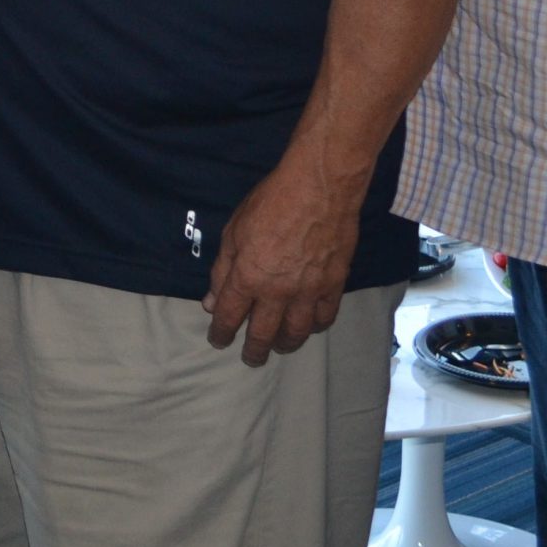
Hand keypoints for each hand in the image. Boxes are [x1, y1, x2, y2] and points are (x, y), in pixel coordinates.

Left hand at [201, 160, 359, 364]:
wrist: (320, 187)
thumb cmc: (271, 201)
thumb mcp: (234, 230)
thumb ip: (223, 269)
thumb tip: (212, 301)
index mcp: (247, 277)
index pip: (229, 316)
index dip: (221, 332)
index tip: (218, 340)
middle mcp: (277, 293)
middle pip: (263, 334)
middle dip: (253, 351)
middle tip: (250, 358)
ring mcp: (308, 292)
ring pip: (296, 333)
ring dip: (284, 344)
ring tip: (278, 347)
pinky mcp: (334, 285)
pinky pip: (324, 318)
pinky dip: (314, 327)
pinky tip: (309, 326)